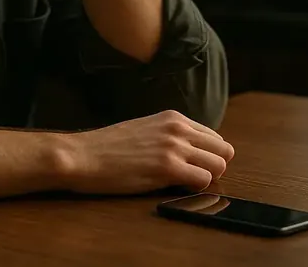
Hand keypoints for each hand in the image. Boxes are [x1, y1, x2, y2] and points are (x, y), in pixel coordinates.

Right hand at [54, 110, 235, 194]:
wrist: (83, 155)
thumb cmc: (107, 147)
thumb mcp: (145, 130)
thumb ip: (170, 136)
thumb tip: (191, 153)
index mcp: (174, 118)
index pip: (214, 138)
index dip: (206, 157)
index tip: (191, 167)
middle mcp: (179, 129)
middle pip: (224, 151)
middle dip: (212, 168)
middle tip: (190, 178)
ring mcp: (175, 147)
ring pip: (220, 166)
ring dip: (205, 178)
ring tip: (182, 184)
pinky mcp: (167, 167)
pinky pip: (204, 180)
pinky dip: (195, 189)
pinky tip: (175, 188)